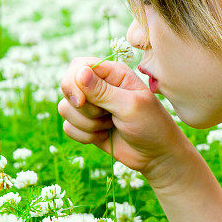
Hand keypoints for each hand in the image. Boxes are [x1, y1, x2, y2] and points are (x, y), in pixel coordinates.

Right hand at [58, 57, 188, 175]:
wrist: (156, 154)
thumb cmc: (151, 125)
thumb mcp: (131, 106)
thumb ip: (103, 91)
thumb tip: (79, 73)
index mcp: (113, 73)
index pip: (78, 66)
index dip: (73, 83)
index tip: (81, 101)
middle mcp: (99, 86)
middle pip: (67, 88)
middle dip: (83, 108)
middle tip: (106, 116)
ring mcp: (92, 106)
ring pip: (65, 109)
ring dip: (86, 124)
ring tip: (109, 126)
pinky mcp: (86, 125)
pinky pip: (68, 127)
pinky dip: (84, 136)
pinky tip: (104, 136)